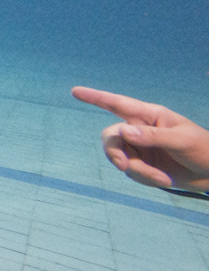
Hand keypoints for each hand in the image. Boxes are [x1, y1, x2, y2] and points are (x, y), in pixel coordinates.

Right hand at [72, 86, 208, 191]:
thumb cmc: (202, 148)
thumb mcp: (181, 140)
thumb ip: (152, 136)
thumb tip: (123, 132)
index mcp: (148, 116)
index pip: (117, 104)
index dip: (95, 97)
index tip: (75, 91)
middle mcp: (139, 130)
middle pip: (111, 137)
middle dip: (114, 152)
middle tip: (124, 166)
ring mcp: (138, 148)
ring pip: (120, 158)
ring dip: (138, 170)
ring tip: (160, 178)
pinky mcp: (141, 165)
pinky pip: (131, 172)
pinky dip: (145, 178)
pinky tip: (164, 180)